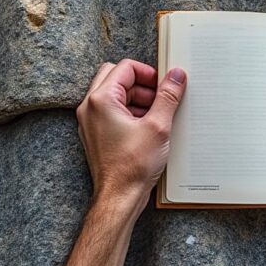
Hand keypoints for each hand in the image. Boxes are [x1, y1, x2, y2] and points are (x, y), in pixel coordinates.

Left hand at [76, 59, 186, 213]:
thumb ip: (168, 96)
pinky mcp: (95, 134)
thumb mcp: (158, 126)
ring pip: (114, 94)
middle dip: (142, 84)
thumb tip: (176, 76)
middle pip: (116, 77)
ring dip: (136, 98)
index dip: (149, 73)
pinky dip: (129, 113)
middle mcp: (90, 107)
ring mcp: (90, 122)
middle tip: (160, 97)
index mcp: (101, 100)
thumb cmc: (132, 167)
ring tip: (156, 115)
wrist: (119, 197)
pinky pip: (112, 112)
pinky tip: (147, 127)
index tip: (164, 84)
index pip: (125, 67)